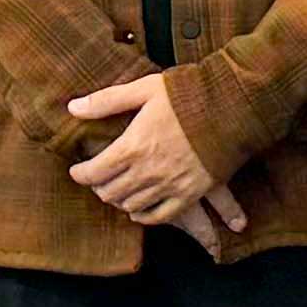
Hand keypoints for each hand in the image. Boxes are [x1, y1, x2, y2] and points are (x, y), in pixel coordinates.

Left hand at [64, 76, 245, 239]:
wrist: (232, 107)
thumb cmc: (188, 95)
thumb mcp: (144, 89)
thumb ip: (107, 101)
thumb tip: (73, 108)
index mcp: (134, 145)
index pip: (94, 171)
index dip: (80, 174)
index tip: (77, 171)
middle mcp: (148, 171)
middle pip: (110, 192)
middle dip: (98, 187)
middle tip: (98, 179)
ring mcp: (170, 185)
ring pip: (131, 206)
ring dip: (119, 200)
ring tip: (118, 190)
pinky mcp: (190, 194)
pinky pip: (160, 216)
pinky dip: (144, 216)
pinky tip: (139, 209)